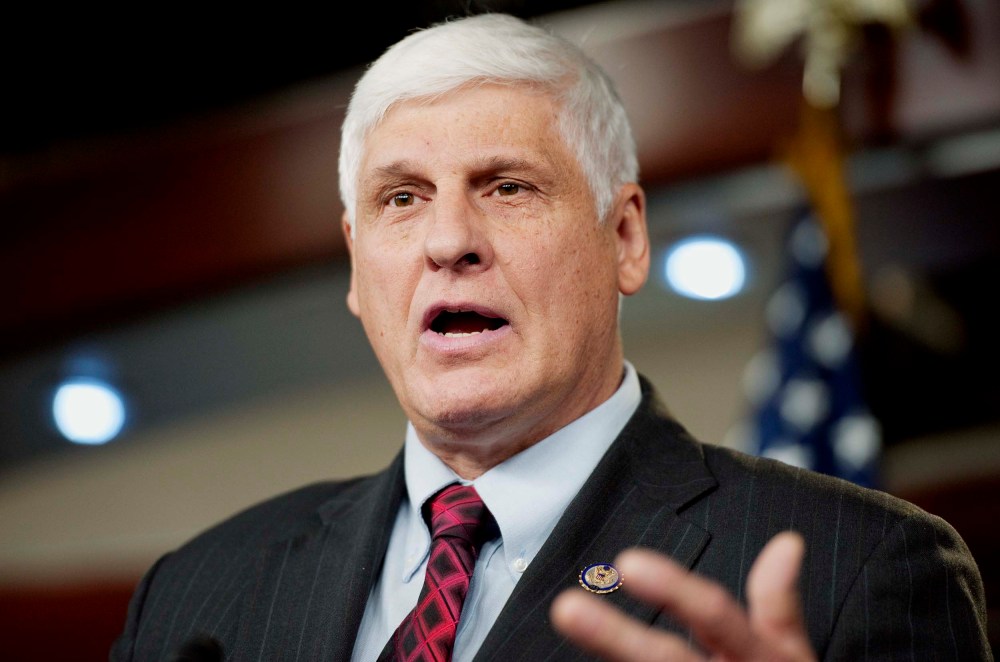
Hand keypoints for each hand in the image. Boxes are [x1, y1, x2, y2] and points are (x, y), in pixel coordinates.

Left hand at [550, 531, 815, 660]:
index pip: (717, 617)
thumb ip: (779, 605)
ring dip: (609, 653)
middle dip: (615, 636)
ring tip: (568, 623)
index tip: (628, 563)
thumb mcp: (791, 658)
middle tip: (567, 608)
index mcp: (759, 661)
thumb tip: (787, 542)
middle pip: (668, 660)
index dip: (674, 589)